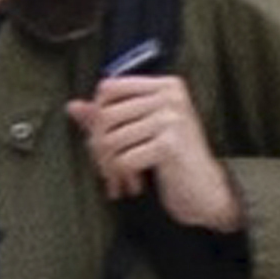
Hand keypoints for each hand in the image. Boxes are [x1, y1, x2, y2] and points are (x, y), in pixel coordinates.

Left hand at [67, 71, 244, 232]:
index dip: (96, 115)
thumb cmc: (175, 162)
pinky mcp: (169, 144)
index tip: (102, 140)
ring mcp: (171, 118)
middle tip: (107, 169)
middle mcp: (170, 96)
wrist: (207, 192)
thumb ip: (109, 117)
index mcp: (165, 86)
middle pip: (105, 115)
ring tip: (120, 180)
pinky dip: (122, 177)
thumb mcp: (142, 133)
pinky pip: (124, 159)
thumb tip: (72, 106)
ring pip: (111, 140)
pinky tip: (133, 186)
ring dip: (109, 167)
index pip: (108, 87)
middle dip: (98, 148)